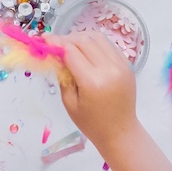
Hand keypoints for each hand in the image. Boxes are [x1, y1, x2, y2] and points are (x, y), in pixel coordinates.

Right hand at [48, 32, 138, 146]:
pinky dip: (95, 43)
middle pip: (84, 40)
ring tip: (70, 46)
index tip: (44, 39)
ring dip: (81, 37)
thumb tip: (55, 54)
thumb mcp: (69, 102)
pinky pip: (108, 45)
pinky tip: (86, 51)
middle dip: (67, 38)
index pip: (71, 51)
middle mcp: (109, 69)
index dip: (56, 42)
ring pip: (98, 38)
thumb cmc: (91, 123)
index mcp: (92, 82)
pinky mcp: (127, 65)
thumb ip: (62, 75)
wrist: (120, 132)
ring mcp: (121, 65)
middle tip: (55, 44)